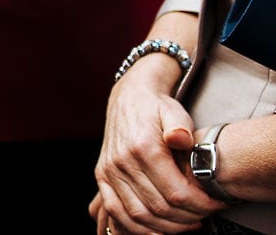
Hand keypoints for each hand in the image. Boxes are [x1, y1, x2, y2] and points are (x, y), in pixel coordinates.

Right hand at [92, 64, 221, 232]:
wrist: (129, 98)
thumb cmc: (157, 108)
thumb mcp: (174, 111)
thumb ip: (180, 126)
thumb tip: (181, 138)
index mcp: (143, 148)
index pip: (176, 193)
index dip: (201, 206)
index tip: (217, 204)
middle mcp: (122, 161)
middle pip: (159, 208)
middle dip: (188, 218)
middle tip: (206, 215)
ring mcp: (109, 170)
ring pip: (139, 215)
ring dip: (167, 226)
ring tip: (188, 223)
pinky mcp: (102, 176)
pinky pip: (116, 211)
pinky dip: (136, 227)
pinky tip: (158, 229)